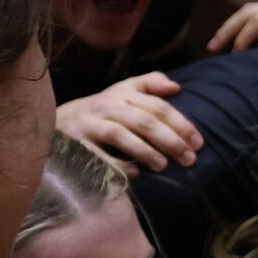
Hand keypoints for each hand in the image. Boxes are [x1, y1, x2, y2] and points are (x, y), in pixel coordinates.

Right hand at [56, 73, 204, 172]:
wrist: (59, 122)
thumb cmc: (102, 109)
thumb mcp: (123, 91)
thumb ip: (150, 84)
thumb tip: (176, 87)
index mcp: (123, 93)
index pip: (157, 107)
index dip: (180, 124)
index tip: (198, 143)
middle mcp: (107, 106)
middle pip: (143, 121)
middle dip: (170, 140)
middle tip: (189, 159)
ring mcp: (91, 124)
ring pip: (120, 135)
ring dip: (145, 151)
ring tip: (164, 166)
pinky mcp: (78, 144)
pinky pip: (99, 156)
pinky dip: (118, 164)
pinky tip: (136, 173)